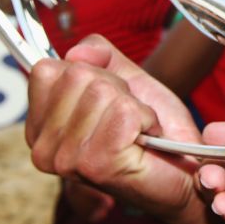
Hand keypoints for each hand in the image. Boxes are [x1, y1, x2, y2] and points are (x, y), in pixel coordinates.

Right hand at [26, 34, 202, 223]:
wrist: (184, 171)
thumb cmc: (153, 129)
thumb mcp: (124, 78)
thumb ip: (98, 54)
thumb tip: (76, 52)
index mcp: (39, 127)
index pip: (48, 69)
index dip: (91, 74)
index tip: (109, 100)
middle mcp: (44, 148)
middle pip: (77, 76)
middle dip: (115, 88)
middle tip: (128, 118)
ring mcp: (67, 159)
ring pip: (102, 91)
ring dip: (133, 106)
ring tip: (137, 131)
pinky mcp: (98, 164)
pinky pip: (124, 111)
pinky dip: (146, 118)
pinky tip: (146, 139)